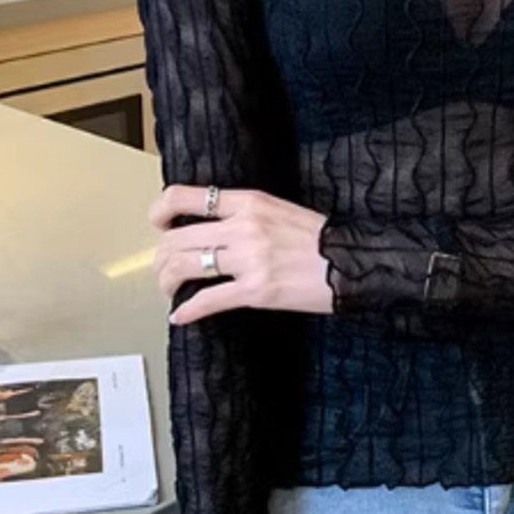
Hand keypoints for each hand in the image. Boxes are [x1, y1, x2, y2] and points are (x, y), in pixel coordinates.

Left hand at [148, 184, 334, 323]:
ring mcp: (249, 260)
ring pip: (184, 267)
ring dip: (168, 283)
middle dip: (161, 258)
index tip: (158, 224)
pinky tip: (180, 315)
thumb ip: (244, 215)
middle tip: (163, 269)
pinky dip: (186, 310)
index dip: (160, 211)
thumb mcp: (280, 210)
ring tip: (170, 290)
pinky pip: (207, 301)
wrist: (354, 261)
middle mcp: (243, 227)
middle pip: (177, 239)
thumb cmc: (322, 239)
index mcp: (249, 202)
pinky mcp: (256, 291)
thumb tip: (213, 229)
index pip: (186, 197)